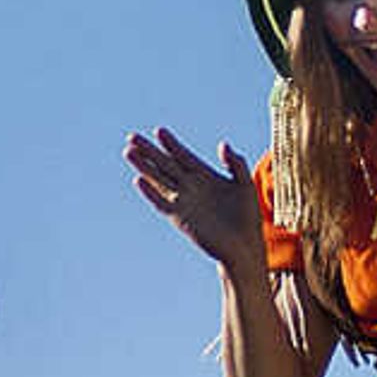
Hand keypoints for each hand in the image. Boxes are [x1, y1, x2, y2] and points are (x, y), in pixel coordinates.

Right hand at [124, 127, 267, 272]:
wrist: (244, 246)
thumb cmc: (247, 216)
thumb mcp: (246, 184)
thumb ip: (236, 163)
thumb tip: (223, 144)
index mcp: (206, 176)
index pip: (184, 156)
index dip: (171, 144)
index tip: (159, 130)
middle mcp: (191, 187)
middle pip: (166, 164)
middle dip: (150, 151)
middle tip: (132, 137)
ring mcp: (184, 202)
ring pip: (159, 180)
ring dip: (144, 167)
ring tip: (129, 153)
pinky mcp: (180, 218)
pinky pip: (161, 203)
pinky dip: (150, 192)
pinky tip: (139, 180)